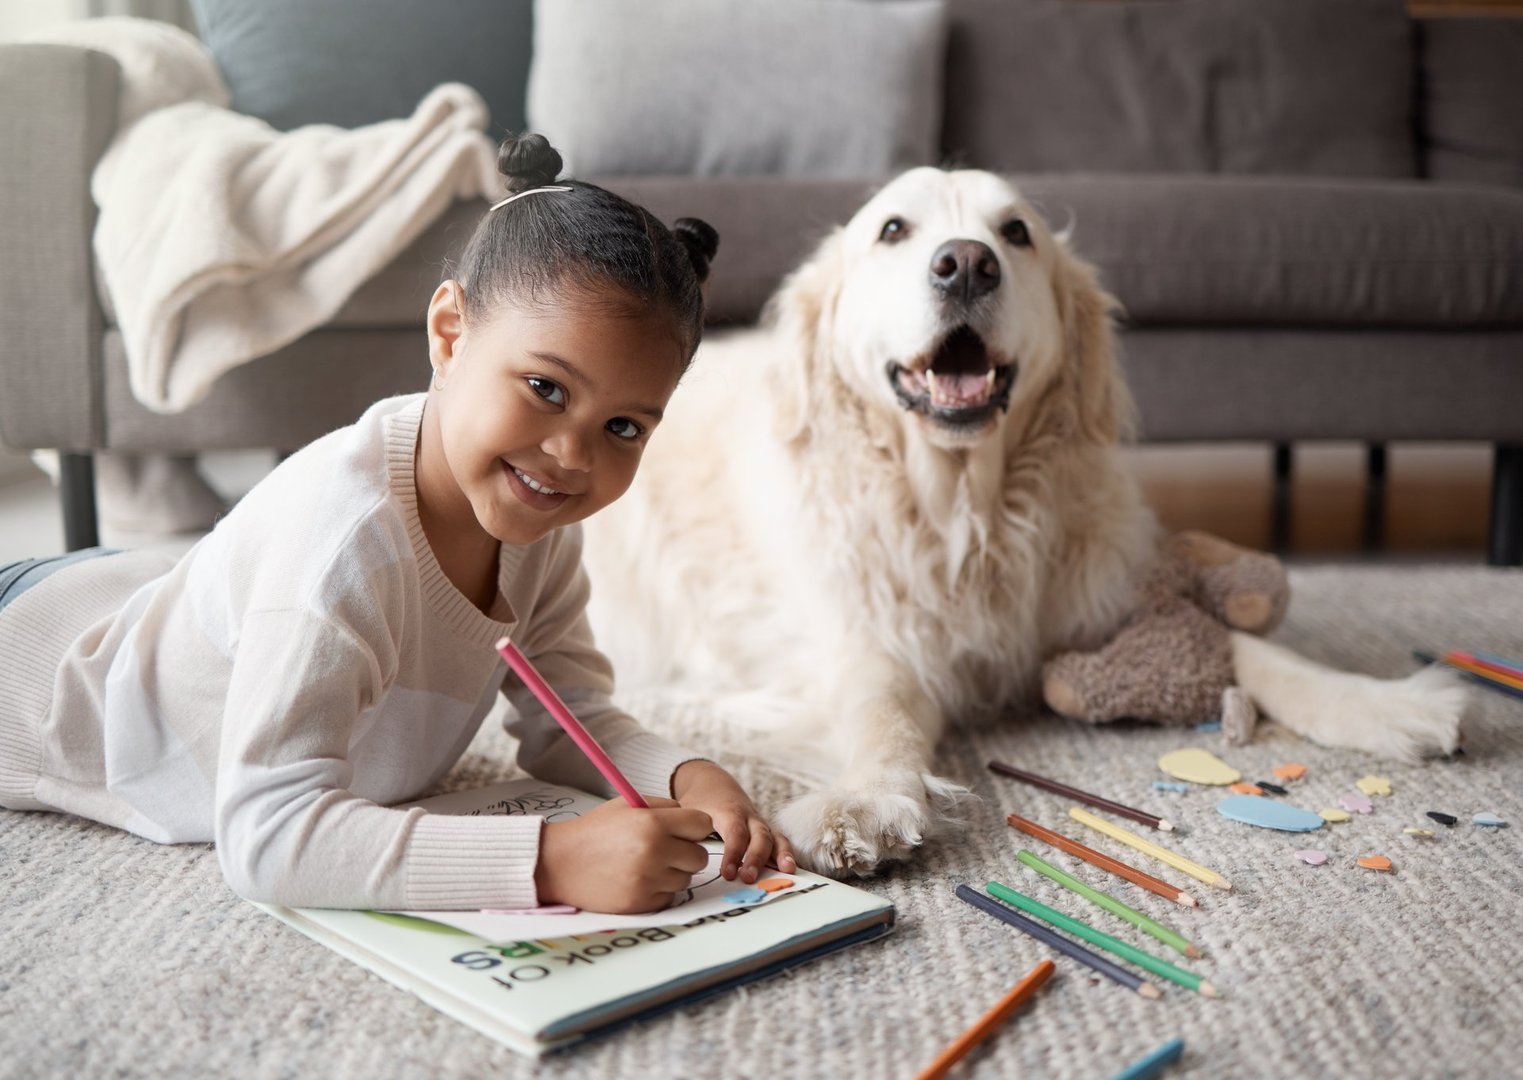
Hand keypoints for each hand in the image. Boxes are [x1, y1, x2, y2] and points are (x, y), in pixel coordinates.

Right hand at [534, 797, 712, 912]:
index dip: (693, 827)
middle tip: (665, 850)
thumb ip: (664, 807)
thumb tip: (697, 822)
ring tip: (645, 865)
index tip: (683, 830)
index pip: (703, 825)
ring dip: (672, 873)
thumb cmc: (595, 831)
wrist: (558, 863)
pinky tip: (638, 881)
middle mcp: (654, 851)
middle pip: (700, 856)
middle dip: (686, 852)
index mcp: (653, 823)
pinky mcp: (641, 904)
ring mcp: (648, 880)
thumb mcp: (627, 805)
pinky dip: (659, 891)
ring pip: (686, 879)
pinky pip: (669, 897)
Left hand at [671, 760, 796, 883]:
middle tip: (748, 878)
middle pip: (759, 834)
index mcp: (727, 811)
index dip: (734, 853)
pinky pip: (778, 840)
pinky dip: (785, 854)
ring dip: (781, 854)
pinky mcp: (763, 830)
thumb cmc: (698, 802)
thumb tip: (680, 858)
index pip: (735, 832)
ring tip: (787, 871)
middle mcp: (748, 816)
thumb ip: (685, 831)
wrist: (712, 783)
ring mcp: (758, 822)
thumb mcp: (687, 811)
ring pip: (774, 836)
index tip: (728, 874)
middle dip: (756, 857)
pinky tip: (789, 869)